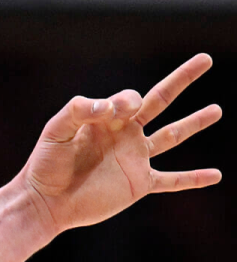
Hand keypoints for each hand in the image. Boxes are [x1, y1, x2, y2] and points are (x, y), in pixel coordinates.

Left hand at [20, 54, 221, 233]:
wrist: (44, 202)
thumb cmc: (44, 165)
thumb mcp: (55, 130)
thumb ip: (78, 111)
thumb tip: (110, 106)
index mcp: (106, 120)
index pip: (130, 99)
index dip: (126, 101)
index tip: (110, 114)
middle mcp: (124, 135)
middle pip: (159, 101)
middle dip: (181, 79)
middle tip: (204, 59)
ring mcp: (134, 159)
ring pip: (171, 136)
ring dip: (194, 123)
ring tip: (216, 109)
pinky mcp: (139, 184)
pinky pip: (172, 180)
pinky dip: (193, 179)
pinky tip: (215, 175)